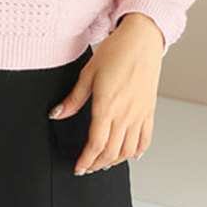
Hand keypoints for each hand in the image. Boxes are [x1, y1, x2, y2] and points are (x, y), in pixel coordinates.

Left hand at [48, 15, 162, 173]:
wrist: (142, 40)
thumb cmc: (116, 52)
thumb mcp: (88, 73)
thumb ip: (73, 98)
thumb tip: (57, 114)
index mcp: (107, 106)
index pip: (95, 144)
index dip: (85, 160)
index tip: (78, 167)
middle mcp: (125, 114)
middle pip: (111, 152)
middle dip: (97, 164)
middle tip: (87, 167)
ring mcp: (139, 114)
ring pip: (128, 150)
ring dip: (115, 161)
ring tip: (104, 162)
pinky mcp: (149, 111)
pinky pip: (145, 139)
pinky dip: (137, 151)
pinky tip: (130, 154)